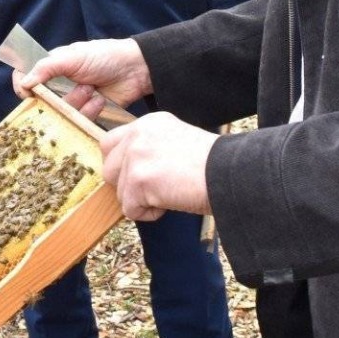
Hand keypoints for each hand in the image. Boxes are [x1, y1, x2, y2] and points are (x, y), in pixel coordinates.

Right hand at [13, 37, 152, 118]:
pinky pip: (78, 121)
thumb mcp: (72, 57)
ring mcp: (73, 100)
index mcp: (52, 66)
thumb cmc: (103, 56)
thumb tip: (23, 83)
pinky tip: (99, 100)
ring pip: (61, 112)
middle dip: (54, 99)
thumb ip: (45, 68)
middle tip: (66, 94)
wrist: (135, 70)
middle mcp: (59, 85)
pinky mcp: (87, 114)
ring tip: (91, 89)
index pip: (26, 77)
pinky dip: (89, 110)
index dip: (23, 87)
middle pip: (42, 101)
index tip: (28, 93)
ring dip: (76, 101)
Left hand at [97, 111, 214, 220]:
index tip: (142, 176)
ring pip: (120, 192)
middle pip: (108, 169)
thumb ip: (149, 149)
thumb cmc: (211, 165)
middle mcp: (137, 134)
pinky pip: (130, 209)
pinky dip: (150, 214)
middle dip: (128, 185)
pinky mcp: (138, 180)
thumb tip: (128, 171)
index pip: (110, 143)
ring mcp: (136, 156)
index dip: (122, 166)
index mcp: (147, 123)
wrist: (229, 174)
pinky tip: (171, 201)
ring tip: (170, 193)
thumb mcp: (175, 142)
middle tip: (157, 188)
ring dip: (142, 201)